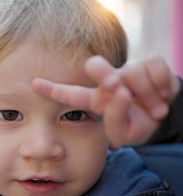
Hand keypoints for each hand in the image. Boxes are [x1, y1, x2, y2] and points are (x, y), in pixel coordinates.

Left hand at [32, 56, 179, 148]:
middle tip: (116, 88)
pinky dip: (163, 84)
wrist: (160, 116)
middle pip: (95, 66)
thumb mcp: (122, 132)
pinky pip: (154, 66)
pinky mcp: (150, 63)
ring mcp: (127, 71)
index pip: (71, 94)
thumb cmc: (132, 125)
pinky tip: (163, 96)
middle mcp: (107, 82)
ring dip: (148, 96)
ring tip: (155, 111)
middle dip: (104, 75)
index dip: (53, 89)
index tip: (33, 85)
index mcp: (95, 100)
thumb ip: (115, 120)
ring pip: (132, 72)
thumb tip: (120, 94)